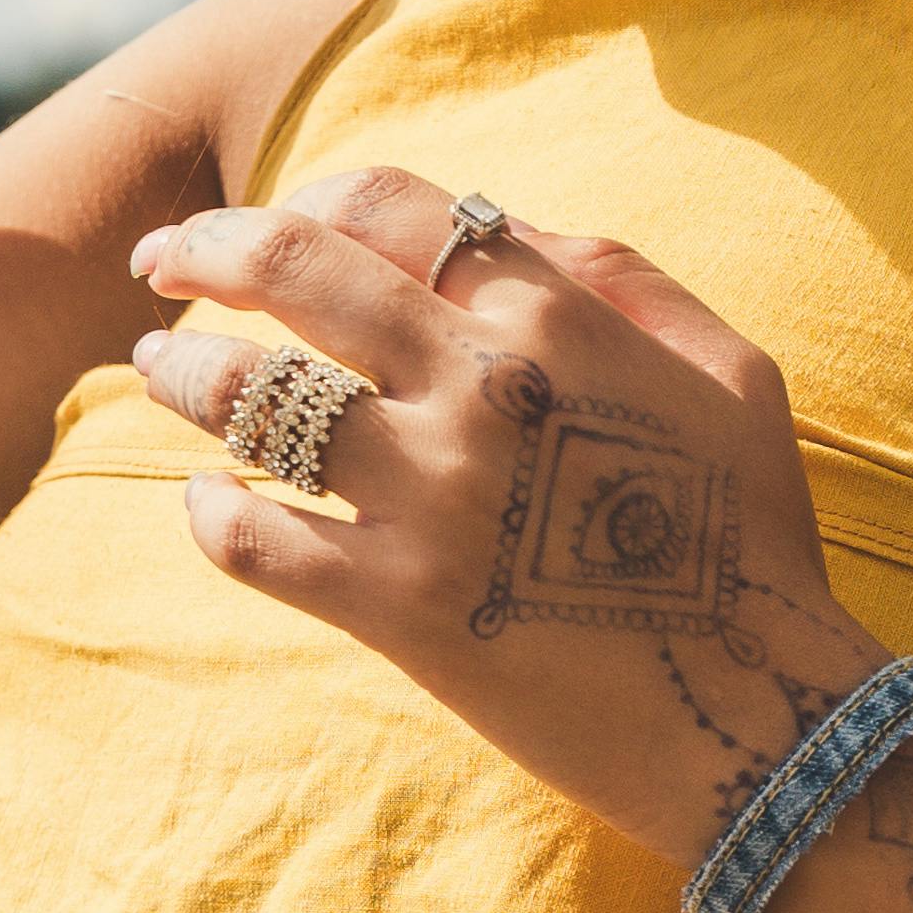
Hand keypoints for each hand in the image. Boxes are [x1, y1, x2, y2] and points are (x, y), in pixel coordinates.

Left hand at [125, 169, 895, 882]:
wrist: (757, 717)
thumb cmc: (752, 542)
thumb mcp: (728, 372)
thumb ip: (620, 282)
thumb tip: (505, 228)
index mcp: (554, 317)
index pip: (386, 204)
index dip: (304, 195)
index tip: (263, 218)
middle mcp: (479, 388)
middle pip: (292, 268)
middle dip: (202, 247)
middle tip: (159, 258)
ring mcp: (428, 498)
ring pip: (252, 398)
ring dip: (184, 370)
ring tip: (156, 364)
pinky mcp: (395, 608)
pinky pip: (256, 542)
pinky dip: (210, 514)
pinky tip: (206, 502)